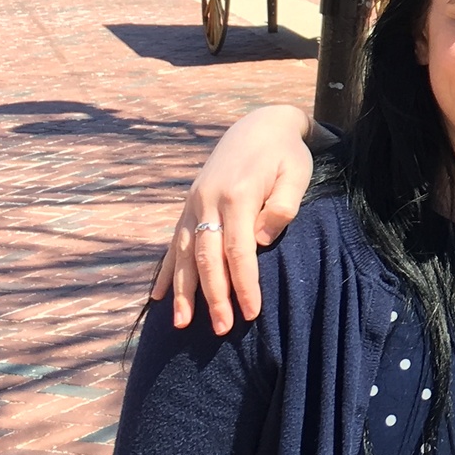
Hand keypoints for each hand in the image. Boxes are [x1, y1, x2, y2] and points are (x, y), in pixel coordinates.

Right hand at [150, 104, 315, 332]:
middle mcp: (208, 201)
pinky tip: (157, 296)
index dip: (244, 284)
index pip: (239, 251)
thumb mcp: (297, 174)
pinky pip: (173, 242)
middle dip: (213, 296)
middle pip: (207, 258)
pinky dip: (165, 270)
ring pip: (182, 253)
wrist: (259, 125)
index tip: (251, 313)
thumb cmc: (286, 154)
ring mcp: (194, 203)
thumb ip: (282, 208)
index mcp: (238, 195)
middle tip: (221, 329)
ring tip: (181, 324)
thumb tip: (260, 243)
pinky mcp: (189, 204)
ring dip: (182, 291)